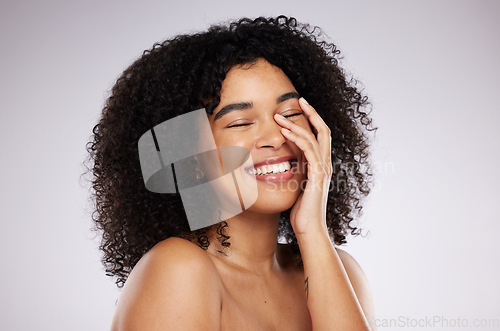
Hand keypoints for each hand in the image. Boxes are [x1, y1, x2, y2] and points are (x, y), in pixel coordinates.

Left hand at [274, 98, 332, 236]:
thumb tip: (282, 165)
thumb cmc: (301, 212)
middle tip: (297, 99)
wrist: (309, 229)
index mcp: (321, 165)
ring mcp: (323, 169)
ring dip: (296, 123)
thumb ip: (295, 174)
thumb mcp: (296, 187)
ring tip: (279, 116)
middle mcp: (325, 164)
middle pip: (323, 130)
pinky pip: (308, 150)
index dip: (312, 120)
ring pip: (314, 137)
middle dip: (311, 112)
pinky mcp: (317, 175)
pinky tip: (284, 131)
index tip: (300, 108)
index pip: (320, 136)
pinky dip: (296, 138)